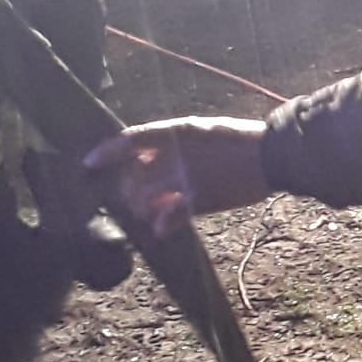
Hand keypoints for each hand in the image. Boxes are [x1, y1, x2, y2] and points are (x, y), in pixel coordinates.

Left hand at [85, 119, 270, 238]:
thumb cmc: (242, 141)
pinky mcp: (201, 198)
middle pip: (134, 174)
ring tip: (151, 214)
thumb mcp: (205, 131)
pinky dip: (162, 225)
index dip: (106, 152)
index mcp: (178, 130)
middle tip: (134, 199)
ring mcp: (187, 175)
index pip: (130, 140)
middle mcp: (177, 152)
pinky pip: (170, 215)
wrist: (273, 154)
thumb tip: (153, 154)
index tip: (89, 163)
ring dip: (143, 208)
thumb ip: (178, 142)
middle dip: (129, 189)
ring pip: (146, 196)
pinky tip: (161, 230)